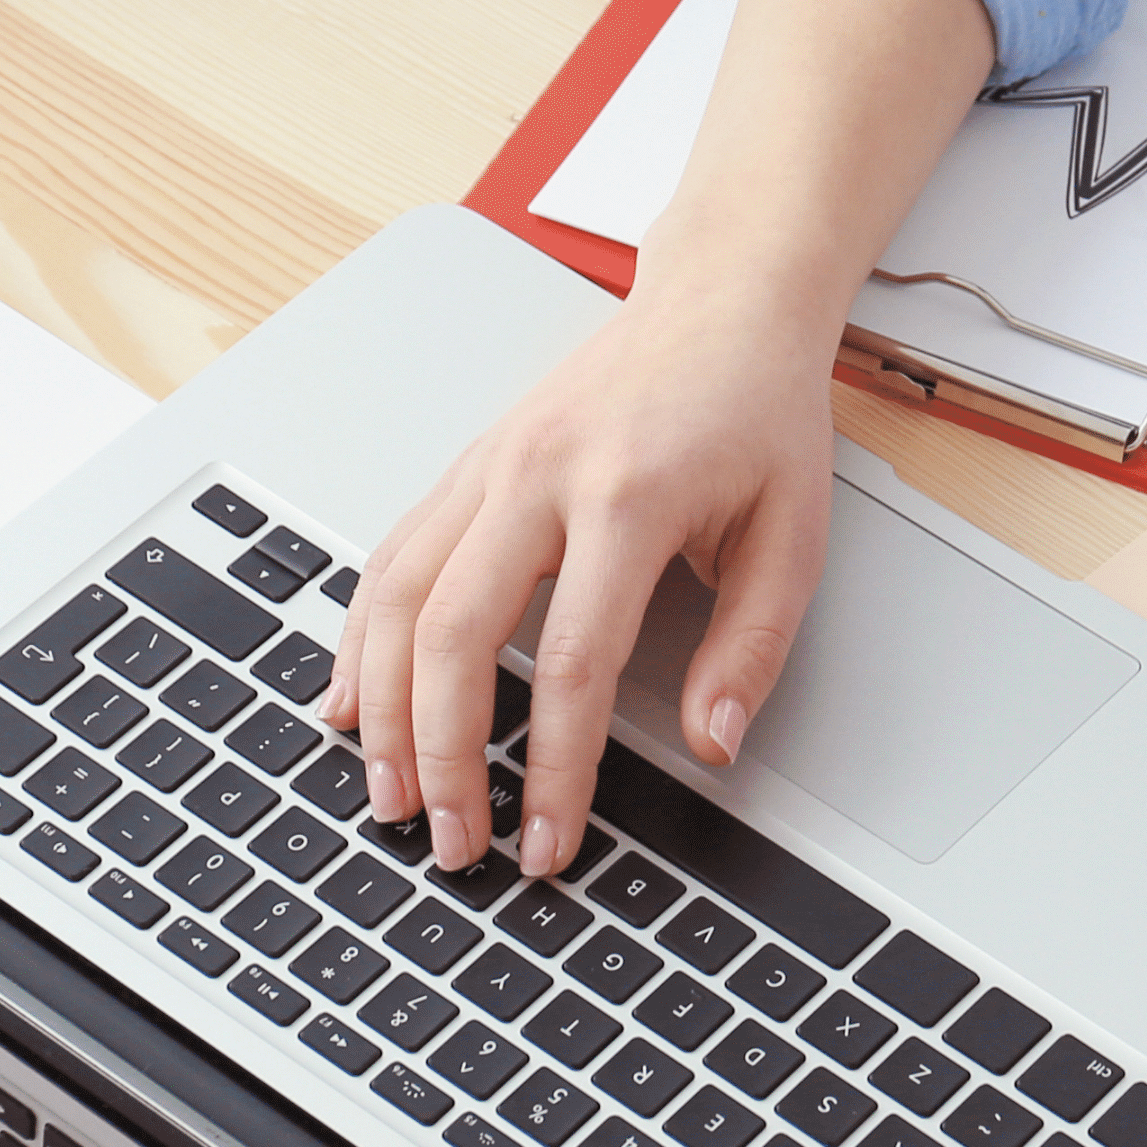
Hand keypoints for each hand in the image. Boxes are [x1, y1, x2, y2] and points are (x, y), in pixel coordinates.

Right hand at [322, 279, 842, 876]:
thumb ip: (752, 647)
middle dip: (443, 755)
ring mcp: (490, 467)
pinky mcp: (468, 467)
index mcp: (627, 497)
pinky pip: (392, 558)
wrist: (720, 302)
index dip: (556, 769)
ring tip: (388, 795)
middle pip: (454, 635)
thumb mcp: (792, 534)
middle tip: (452, 842)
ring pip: (398, 597)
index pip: (574, 663)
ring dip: (383, 707)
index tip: (550, 844)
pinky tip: (354, 702)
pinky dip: (361, 638)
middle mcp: (539, 477)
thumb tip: (711, 745)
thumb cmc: (757, 414)